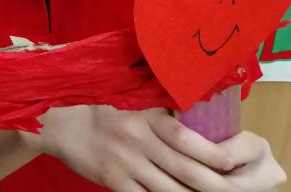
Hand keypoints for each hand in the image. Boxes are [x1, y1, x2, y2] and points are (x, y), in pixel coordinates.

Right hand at [38, 105, 282, 191]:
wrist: (61, 124)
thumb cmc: (102, 112)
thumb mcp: (132, 107)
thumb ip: (161, 119)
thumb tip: (198, 132)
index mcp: (145, 118)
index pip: (184, 137)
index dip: (210, 153)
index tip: (230, 164)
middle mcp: (138, 140)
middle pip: (185, 170)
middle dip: (213, 186)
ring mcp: (126, 164)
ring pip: (169, 190)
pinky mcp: (113, 182)